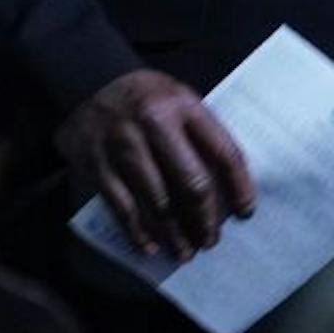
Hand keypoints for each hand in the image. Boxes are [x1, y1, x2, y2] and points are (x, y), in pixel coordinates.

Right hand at [54, 69, 254, 259]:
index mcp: (185, 106)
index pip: (223, 152)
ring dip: (174, 233)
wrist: (88, 81)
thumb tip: (228, 185)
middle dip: (204, 219)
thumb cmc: (148, 97)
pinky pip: (122, 208)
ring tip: (186, 252)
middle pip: (191, 183)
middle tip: (210, 240)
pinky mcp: (97, 165)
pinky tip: (151, 247)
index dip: (239, 186)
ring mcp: (123, 146)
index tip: (245, 212)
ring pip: (157, 202)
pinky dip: (138, 232)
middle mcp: (154, 125)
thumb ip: (202, 134)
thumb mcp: (182, 99)